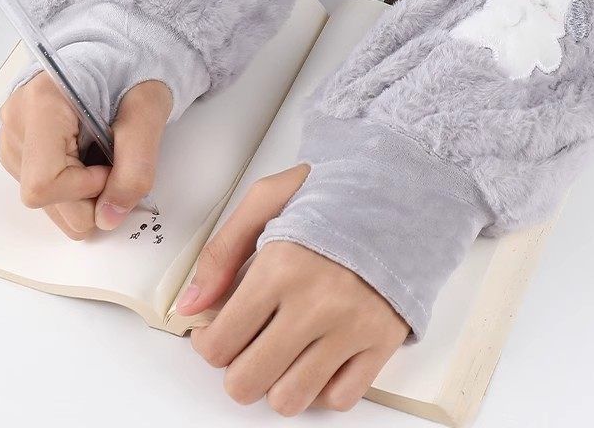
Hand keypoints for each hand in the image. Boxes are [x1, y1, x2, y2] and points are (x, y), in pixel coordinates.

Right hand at [0, 72, 171, 238]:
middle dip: (89, 197)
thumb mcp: (148, 112)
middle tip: (117, 164)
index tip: (113, 166)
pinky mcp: (19, 149)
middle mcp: (16, 121)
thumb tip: (109, 218)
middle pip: (42, 198)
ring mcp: (13, 138)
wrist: (119, 52)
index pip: (44, 183)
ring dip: (82, 193)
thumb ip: (136, 166)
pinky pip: (44, 190)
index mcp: (43, 102)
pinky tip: (90, 158)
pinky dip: (74, 186)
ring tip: (103, 155)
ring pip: (43, 201)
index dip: (86, 189)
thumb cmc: (132, 70)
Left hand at [177, 165, 409, 415]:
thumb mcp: (267, 200)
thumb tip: (192, 305)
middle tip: (247, 344)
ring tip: (283, 350)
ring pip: (290, 400)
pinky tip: (318, 355)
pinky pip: (340, 398)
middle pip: (247, 381)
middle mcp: (316, 303)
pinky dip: (322, 387)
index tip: (215, 333)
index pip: (220, 342)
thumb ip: (222, 251)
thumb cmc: (333, 195)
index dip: (208, 344)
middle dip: (236, 368)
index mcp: (282, 266)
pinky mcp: (382, 341)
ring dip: (277, 382)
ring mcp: (352, 327)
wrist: (401, 193)